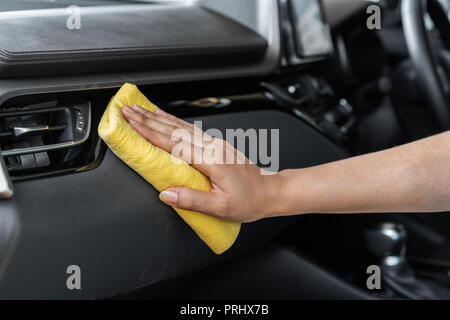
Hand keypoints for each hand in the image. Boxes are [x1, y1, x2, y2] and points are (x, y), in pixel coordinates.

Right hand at [121, 104, 281, 222]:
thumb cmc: (249, 200)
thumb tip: (166, 194)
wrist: (269, 191)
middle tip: (127, 110)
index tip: (132, 123)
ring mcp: (214, 143)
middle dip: (148, 120)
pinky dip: (173, 121)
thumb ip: (193, 200)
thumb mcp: (221, 207)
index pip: (174, 144)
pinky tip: (164, 117)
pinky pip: (189, 129)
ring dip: (158, 117)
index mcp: (211, 160)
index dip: (150, 133)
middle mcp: (212, 146)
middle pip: (173, 130)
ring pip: (180, 126)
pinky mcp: (215, 144)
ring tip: (139, 109)